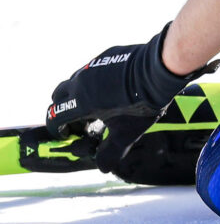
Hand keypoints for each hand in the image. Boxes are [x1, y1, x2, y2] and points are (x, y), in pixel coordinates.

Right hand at [47, 26, 214, 167]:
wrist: (160, 70)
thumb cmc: (142, 103)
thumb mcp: (127, 132)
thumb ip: (111, 152)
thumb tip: (102, 167)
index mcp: (80, 102)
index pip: (54, 116)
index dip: (58, 128)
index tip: (68, 134)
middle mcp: (81, 81)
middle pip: (58, 95)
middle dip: (63, 109)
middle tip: (80, 119)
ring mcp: (93, 65)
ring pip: (75, 80)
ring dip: (78, 93)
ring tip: (97, 104)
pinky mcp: (106, 55)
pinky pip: (93, 69)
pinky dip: (94, 80)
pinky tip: (114, 87)